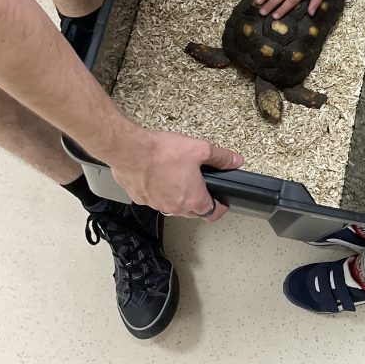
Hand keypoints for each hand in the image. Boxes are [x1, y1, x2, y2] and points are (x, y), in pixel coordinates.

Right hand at [110, 128, 243, 221]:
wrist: (130, 150)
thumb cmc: (161, 153)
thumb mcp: (200, 149)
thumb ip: (220, 157)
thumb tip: (234, 160)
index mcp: (192, 198)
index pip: (212, 214)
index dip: (221, 209)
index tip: (222, 204)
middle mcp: (175, 206)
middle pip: (193, 211)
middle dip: (200, 201)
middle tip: (202, 188)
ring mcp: (156, 204)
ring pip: (173, 206)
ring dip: (179, 196)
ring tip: (180, 178)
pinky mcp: (140, 198)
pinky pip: (155, 199)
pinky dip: (161, 191)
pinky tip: (160, 176)